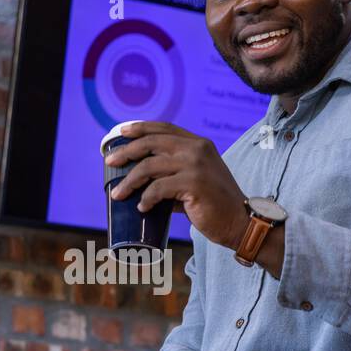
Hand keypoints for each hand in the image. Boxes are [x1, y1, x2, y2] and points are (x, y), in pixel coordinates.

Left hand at [105, 121, 249, 249]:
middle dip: (126, 151)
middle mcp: (197, 149)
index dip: (141, 128)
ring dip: (129, 181)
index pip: (164, 128)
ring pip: (150, 166)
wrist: (240, 222)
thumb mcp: (195, 181)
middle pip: (152, 143)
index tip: (121, 132)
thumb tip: (141, 184)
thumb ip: (172, 176)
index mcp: (199, 144)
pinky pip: (158, 189)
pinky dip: (145, 199)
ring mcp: (195, 165)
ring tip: (117, 194)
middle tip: (110, 162)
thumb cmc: (215, 206)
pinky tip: (141, 208)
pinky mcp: (193, 184)